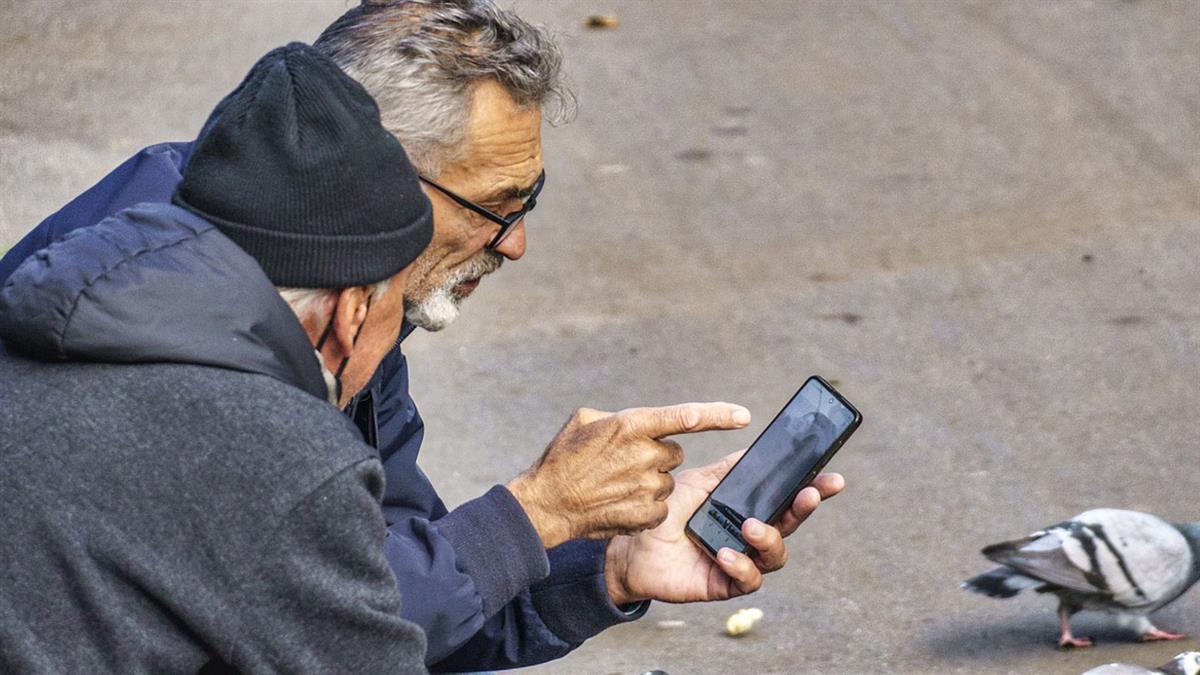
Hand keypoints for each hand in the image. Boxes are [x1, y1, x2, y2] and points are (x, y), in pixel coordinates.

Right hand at [507, 402, 750, 548]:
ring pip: (667, 481)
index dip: (718, 415)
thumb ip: (621, 418)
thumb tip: (641, 423)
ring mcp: (647, 487)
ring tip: (616, 485)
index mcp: (633, 424)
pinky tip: (620, 503)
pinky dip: (645, 506)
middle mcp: (645, 454)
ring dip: (649, 481)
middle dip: (656, 456)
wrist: (547, 503)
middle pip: (674, 453)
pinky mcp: (646, 514)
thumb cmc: (563, 458)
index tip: (743, 416)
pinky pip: (661, 506)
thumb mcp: (585, 421)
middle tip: (625, 462)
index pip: (685, 417)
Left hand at [604, 449, 844, 604]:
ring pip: (776, 556)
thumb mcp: (699, 481)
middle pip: (790, 525)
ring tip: (750, 526)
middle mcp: (750, 535)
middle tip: (810, 495)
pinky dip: (742, 565)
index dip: (813, 490)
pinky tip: (725, 553)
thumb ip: (729, 469)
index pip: (787, 499)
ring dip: (769, 540)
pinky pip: (748, 579)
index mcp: (748, 508)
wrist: (631, 544)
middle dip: (804, 509)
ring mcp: (740, 560)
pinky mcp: (724, 584)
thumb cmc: (666, 512)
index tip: (833, 479)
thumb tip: (759, 450)